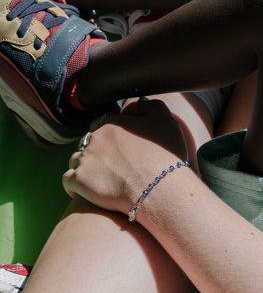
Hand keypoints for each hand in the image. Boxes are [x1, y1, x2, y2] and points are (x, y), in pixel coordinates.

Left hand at [63, 98, 188, 214]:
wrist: (158, 190)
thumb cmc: (165, 158)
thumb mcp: (166, 123)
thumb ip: (151, 107)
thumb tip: (140, 101)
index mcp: (112, 123)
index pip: (103, 123)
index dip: (111, 135)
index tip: (120, 147)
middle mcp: (95, 139)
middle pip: (89, 142)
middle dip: (97, 151)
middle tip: (113, 165)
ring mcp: (85, 160)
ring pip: (76, 159)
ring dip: (85, 167)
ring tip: (100, 179)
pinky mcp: (79, 181)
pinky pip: (67, 180)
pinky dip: (74, 185)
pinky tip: (85, 190)